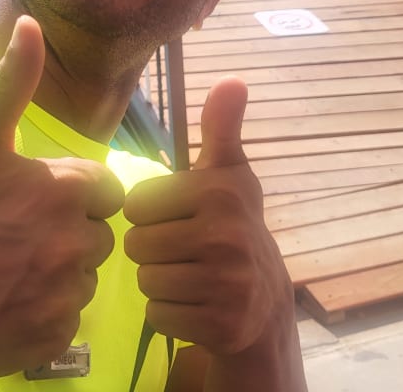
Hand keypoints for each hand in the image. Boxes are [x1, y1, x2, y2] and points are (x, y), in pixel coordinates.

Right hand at [0, 16, 124, 377]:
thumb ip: (12, 82)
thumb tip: (32, 25)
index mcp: (70, 189)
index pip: (106, 194)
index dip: (74, 198)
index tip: (36, 205)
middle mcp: (78, 240)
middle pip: (98, 237)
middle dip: (67, 236)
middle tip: (18, 239)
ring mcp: (67, 292)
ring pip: (83, 280)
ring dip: (57, 276)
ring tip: (10, 271)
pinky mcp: (56, 335)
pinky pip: (67, 319)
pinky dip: (44, 313)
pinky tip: (8, 301)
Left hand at [123, 77, 289, 355]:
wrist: (265, 305)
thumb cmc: (234, 229)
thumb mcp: (230, 177)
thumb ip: (222, 129)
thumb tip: (233, 79)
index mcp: (220, 191)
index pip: (137, 204)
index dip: (151, 215)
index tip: (179, 220)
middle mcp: (226, 234)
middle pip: (137, 243)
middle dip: (153, 251)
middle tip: (185, 253)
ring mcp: (226, 282)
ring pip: (145, 279)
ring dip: (160, 282)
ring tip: (190, 278)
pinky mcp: (220, 323)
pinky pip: (158, 314)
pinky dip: (170, 314)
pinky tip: (196, 306)